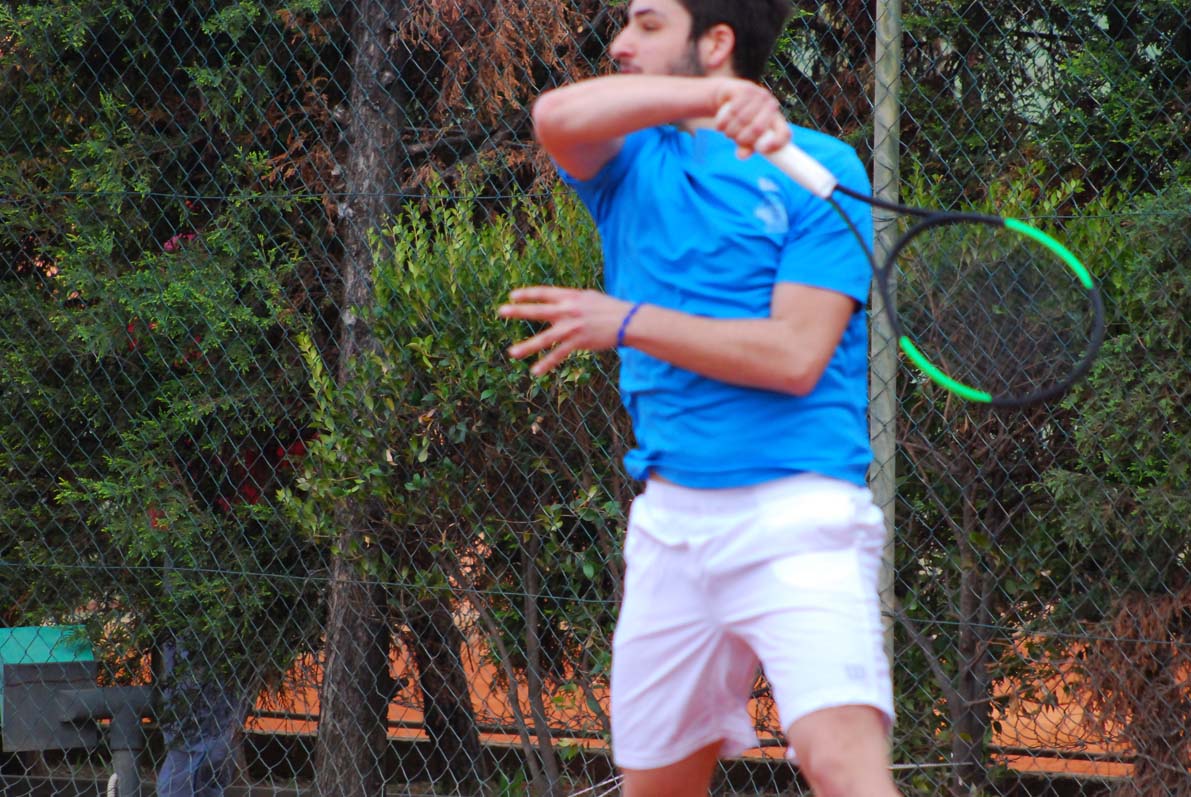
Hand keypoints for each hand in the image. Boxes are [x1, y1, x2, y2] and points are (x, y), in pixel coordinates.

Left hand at [499, 286, 632, 375]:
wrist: (628, 321)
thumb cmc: (610, 309)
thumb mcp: (589, 298)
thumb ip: (572, 299)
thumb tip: (559, 301)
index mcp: (571, 297)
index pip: (544, 293)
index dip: (527, 294)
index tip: (512, 295)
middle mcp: (569, 310)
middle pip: (539, 311)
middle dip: (518, 311)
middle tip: (501, 311)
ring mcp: (572, 327)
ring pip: (545, 338)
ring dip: (527, 346)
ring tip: (511, 352)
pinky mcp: (579, 342)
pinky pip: (558, 354)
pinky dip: (546, 363)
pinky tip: (535, 371)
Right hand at [710, 78, 789, 158]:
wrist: (729, 97)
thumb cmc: (741, 121)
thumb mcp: (745, 136)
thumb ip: (746, 148)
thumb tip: (741, 156)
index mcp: (777, 121)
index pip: (784, 134)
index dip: (776, 143)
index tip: (761, 150)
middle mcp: (772, 106)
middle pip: (758, 129)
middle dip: (742, 138)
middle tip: (734, 139)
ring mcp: (760, 95)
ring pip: (742, 120)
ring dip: (730, 131)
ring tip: (726, 131)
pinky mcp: (746, 89)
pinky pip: (733, 110)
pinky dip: (723, 122)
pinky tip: (720, 126)